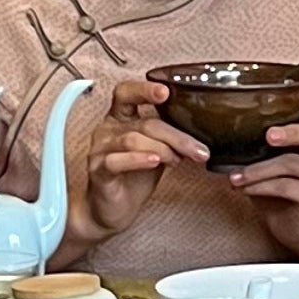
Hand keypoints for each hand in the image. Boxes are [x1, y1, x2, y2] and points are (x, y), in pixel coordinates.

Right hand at [76, 77, 202, 242]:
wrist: (114, 209)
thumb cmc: (134, 177)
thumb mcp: (157, 152)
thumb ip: (170, 139)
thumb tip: (200, 134)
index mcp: (121, 118)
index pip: (126, 93)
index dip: (144, 89)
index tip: (166, 91)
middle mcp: (108, 129)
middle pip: (144, 123)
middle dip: (176, 136)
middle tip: (198, 149)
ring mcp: (100, 149)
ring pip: (132, 139)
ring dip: (162, 149)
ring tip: (177, 160)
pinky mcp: (98, 170)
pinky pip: (116, 160)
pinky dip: (138, 159)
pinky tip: (154, 162)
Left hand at [229, 90, 298, 254]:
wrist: (290, 224)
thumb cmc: (278, 182)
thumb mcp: (269, 157)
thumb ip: (261, 141)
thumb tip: (222, 124)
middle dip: (293, 132)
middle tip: (269, 136)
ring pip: (292, 163)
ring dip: (258, 169)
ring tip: (235, 176)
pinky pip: (285, 187)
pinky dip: (259, 186)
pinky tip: (242, 188)